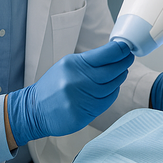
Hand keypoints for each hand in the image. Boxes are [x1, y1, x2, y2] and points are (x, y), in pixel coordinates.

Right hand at [7, 41, 133, 146]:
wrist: (34, 109)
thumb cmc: (52, 86)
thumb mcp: (66, 65)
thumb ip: (89, 61)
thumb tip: (113, 53)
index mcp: (73, 65)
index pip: (105, 54)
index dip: (120, 50)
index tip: (126, 48)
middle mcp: (77, 81)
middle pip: (112, 71)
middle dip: (124, 63)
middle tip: (128, 58)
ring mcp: (81, 99)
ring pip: (112, 86)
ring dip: (119, 78)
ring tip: (120, 72)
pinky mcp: (84, 114)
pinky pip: (107, 101)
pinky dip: (113, 93)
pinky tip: (111, 88)